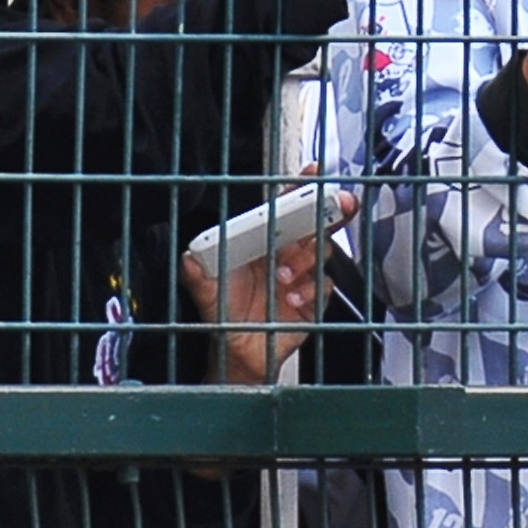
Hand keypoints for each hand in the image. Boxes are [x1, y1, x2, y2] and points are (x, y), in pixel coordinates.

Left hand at [180, 185, 356, 384]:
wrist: (239, 354)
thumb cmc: (224, 316)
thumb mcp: (206, 293)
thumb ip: (197, 275)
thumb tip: (188, 258)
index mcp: (262, 242)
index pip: (284, 207)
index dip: (300, 188)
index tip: (313, 172)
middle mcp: (285, 253)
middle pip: (315, 223)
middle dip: (331, 209)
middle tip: (339, 204)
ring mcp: (302, 275)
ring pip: (321, 251)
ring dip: (306, 258)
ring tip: (282, 274)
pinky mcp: (314, 299)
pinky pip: (324, 285)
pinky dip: (311, 289)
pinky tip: (291, 298)